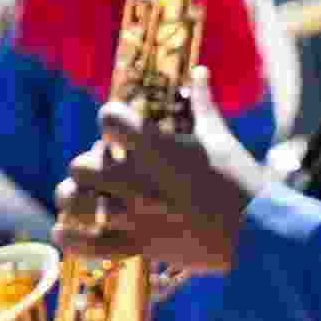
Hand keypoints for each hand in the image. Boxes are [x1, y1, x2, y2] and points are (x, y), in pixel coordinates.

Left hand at [55, 100, 250, 273]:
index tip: (119, 125)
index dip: (111, 117)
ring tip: (82, 193)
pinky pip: (88, 246)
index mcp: (156, 148)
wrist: (257, 234)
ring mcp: (134, 216)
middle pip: (82, 163)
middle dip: (91, 161)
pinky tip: (63, 230)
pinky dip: (70, 239)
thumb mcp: (220, 137)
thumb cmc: (241, 181)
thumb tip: (199, 73)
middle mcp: (137, 181)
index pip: (108, 118)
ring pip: (75, 201)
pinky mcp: (139, 247)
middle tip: (109, 165)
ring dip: (74, 195)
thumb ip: (201, 103)